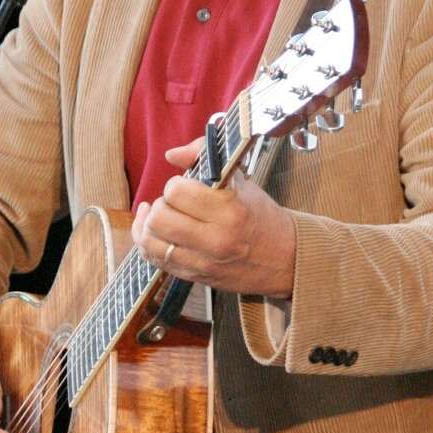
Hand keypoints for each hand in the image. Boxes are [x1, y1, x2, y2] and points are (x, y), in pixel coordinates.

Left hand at [131, 137, 296, 296]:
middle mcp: (215, 239)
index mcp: (229, 210)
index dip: (176, 185)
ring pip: (150, 241)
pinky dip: (147, 243)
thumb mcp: (242, 180)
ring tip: (158, 216)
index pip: (176, 191)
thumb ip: (205, 156)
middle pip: (159, 218)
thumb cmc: (260, 216)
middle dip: (161, 204)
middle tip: (173, 203)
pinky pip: (155, 260)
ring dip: (148, 224)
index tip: (185, 186)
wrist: (284, 258)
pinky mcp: (194, 277)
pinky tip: (153, 233)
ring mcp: (203, 261)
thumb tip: (171, 155)